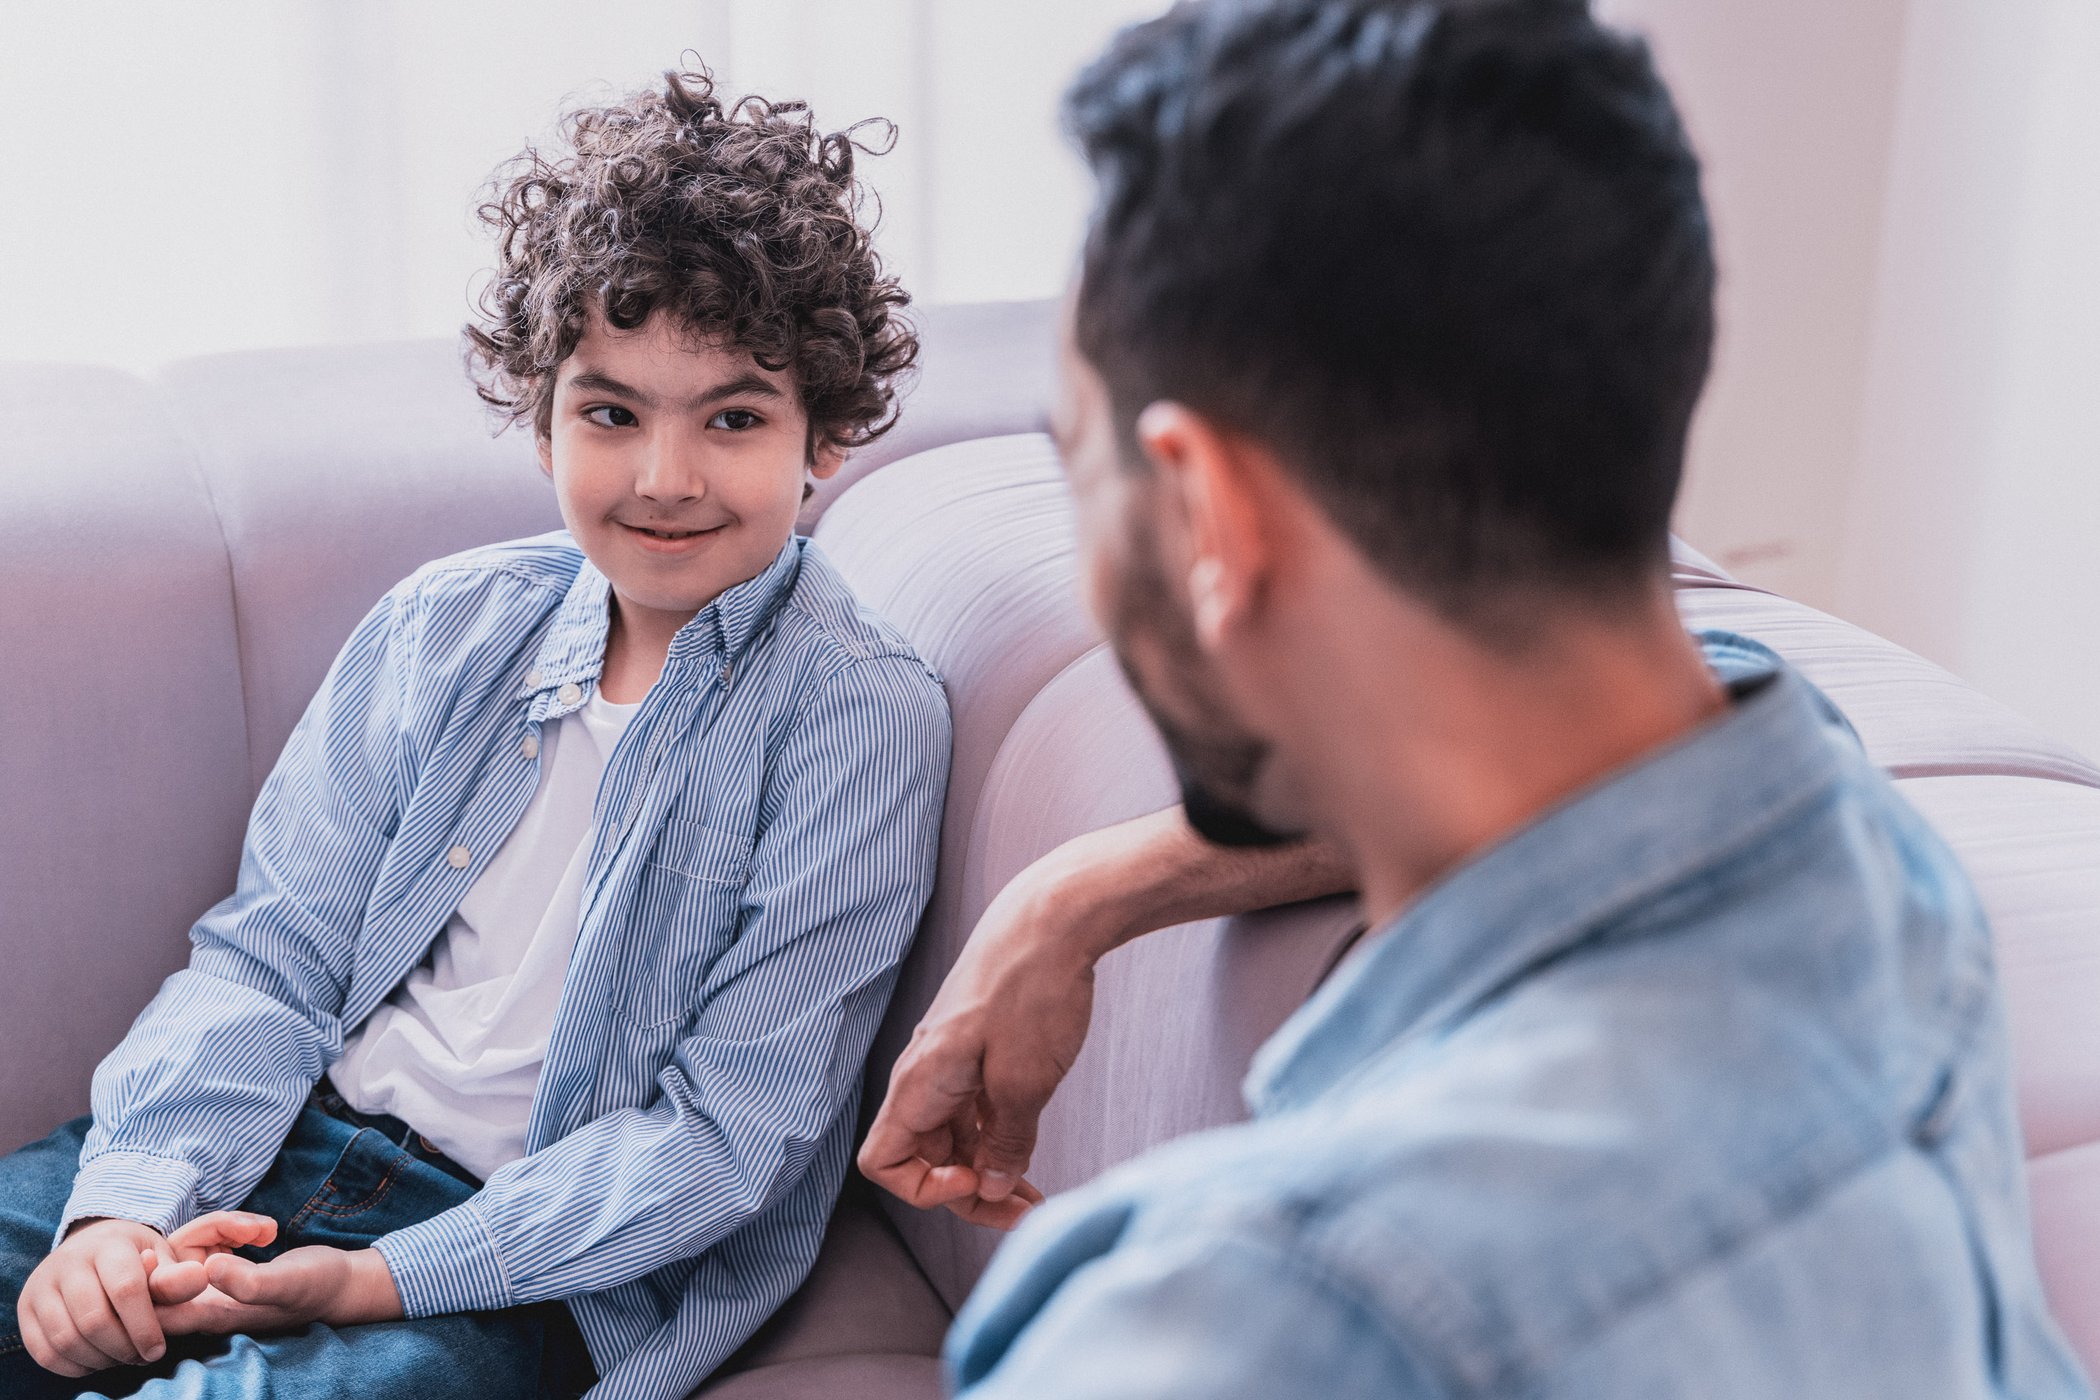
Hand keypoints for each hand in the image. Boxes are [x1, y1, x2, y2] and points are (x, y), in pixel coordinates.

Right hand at [17, 1217, 174, 1375]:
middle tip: (141, 1356)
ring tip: (122, 1357)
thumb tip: (200, 1278)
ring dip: (100, 1359)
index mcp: (108, 1244)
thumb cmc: (136, 1258)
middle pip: (94, 1320)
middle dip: (123, 1348)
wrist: (92, 1247)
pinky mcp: (25, 1309)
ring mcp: (41, 1285)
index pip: (126, 1289)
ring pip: (67, 1339)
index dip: (145, 1327)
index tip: (158, 1350)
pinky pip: (45, 1352)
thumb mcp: (162, 1259)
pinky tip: (98, 1360)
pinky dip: (74, 1366)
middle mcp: (68, 1261)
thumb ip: (176, 1277)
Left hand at [143, 1211, 402, 1335]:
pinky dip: (229, 1226)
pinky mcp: (223, 1265)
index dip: (143, 1281)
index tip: (153, 1253)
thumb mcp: (288, 1282)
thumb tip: (206, 1267)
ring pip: (187, 1247)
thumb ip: (248, 1281)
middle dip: (195, 1237)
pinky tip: (259, 1229)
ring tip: (262, 1227)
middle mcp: (204, 1302)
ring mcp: (212, 1283)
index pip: (152, 1308)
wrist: (341, 1282)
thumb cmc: (317, 1285)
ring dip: (220, 1226)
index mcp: (210, 1315)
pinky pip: (208, 1238)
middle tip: (234, 1226)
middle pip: (165, 1269)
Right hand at [860, 862, 1099, 1227]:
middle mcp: (925, 1076)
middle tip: (1025, 1210)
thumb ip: (1006, 1144)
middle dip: (969, 1192)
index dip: (925, 1191)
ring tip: (1035, 1196)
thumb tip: (993, 1186)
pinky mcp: (976, 1051)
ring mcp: (950, 1062)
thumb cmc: (1031, 990)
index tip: (976, 1181)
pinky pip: (974, 1111)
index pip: (883, 1164)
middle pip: (924, 1158)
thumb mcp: (1025, 1083)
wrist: (1052, 917)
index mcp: (919, 1083)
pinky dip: (999, 1138)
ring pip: (953, 1137)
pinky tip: (1033, 1149)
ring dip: (989, 1170)